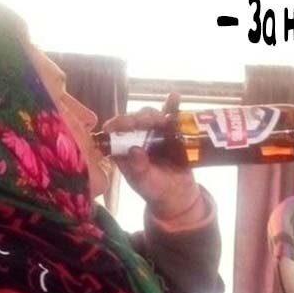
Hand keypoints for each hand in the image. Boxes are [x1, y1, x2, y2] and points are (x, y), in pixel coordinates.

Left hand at [102, 94, 203, 223]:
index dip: (116, 125)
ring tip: (163, 118)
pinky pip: (171, 118)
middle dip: (139, 118)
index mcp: (124, 150)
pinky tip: (175, 97)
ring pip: (151, 117)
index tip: (115, 124)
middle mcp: (137, 138)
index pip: (117, 132)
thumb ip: (138, 168)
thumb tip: (135, 150)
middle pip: (135, 121)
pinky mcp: (170, 133)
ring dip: (155, 115)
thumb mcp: (144, 182)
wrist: (177, 195)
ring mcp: (154, 134)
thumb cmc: (155, 190)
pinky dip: (172, 107)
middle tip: (146, 121)